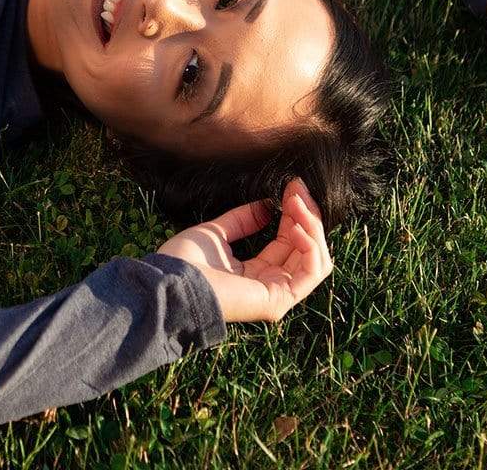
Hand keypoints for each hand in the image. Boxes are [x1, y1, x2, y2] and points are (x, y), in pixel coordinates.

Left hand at [156, 178, 332, 322]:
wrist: (171, 280)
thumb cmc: (185, 261)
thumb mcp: (217, 232)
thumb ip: (242, 220)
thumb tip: (267, 205)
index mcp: (254, 273)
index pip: (287, 242)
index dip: (293, 214)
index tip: (292, 187)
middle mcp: (270, 285)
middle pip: (305, 249)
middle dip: (306, 215)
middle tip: (298, 188)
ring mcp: (277, 295)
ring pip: (315, 259)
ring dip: (311, 226)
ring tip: (297, 202)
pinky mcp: (279, 300)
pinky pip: (311, 272)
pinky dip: (311, 246)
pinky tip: (297, 225)